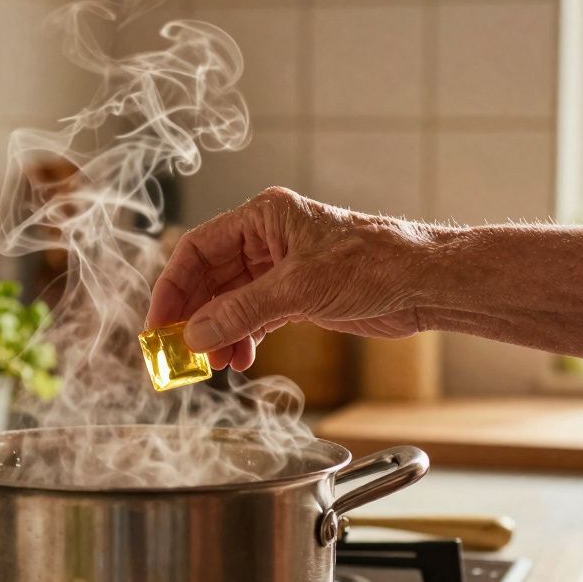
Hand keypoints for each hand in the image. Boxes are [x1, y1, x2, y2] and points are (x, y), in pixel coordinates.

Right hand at [146, 187, 427, 370]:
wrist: (423, 283)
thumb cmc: (373, 263)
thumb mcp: (298, 289)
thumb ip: (241, 312)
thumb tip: (195, 335)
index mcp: (262, 219)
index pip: (197, 249)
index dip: (172, 287)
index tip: (158, 324)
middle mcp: (267, 240)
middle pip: (209, 278)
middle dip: (194, 316)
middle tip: (178, 351)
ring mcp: (281, 269)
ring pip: (230, 302)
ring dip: (217, 332)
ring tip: (214, 362)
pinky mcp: (297, 295)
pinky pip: (253, 317)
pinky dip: (242, 338)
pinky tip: (239, 359)